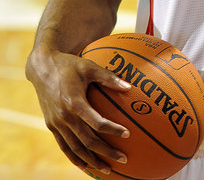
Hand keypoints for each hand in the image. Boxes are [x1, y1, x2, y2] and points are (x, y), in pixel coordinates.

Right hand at [26, 48, 131, 173]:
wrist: (42, 68)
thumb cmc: (69, 65)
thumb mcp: (90, 67)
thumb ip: (109, 78)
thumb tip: (130, 87)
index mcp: (74, 102)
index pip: (96, 122)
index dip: (112, 130)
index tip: (127, 134)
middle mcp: (64, 117)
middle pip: (87, 141)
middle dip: (106, 152)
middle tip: (123, 159)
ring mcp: (56, 123)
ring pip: (75, 148)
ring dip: (92, 160)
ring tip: (107, 169)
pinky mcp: (51, 125)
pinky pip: (64, 146)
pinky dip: (74, 158)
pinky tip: (86, 166)